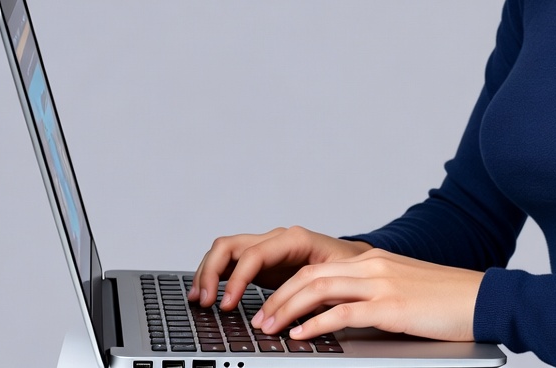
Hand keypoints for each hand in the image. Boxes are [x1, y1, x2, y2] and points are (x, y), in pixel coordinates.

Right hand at [188, 226, 370, 308]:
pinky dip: (215, 275)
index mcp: (294, 239)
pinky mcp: (261, 260)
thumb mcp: (335, 278)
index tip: (226, 304)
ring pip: (225, 249)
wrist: (356, 259)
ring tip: (199, 299)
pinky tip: (208, 294)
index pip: (254, 254)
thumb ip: (312, 292)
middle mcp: (276, 239)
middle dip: (212, 272)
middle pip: (230, 245)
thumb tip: (289, 316)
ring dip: (207, 271)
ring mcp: (266, 247)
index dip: (237, 279)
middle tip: (206, 301)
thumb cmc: (347, 268)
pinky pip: (230, 261)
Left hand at [250, 247, 483, 341]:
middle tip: (259, 319)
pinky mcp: (390, 306)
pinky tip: (301, 335)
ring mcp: (380, 283)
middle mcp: (372, 265)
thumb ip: (372, 295)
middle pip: (312, 275)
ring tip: (270, 327)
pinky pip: (342, 312)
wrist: (479, 297)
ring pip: (320, 289)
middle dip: (280, 297)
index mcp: (373, 260)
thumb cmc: (444, 299)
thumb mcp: (401, 289)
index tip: (270, 305)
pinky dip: (315, 323)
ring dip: (288, 309)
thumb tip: (342, 316)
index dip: (289, 286)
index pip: (319, 268)